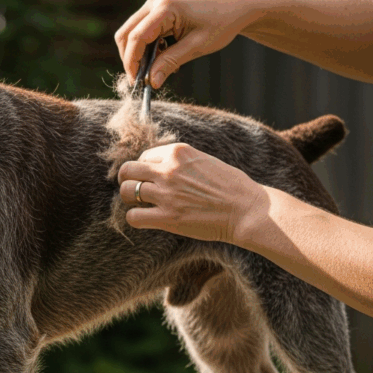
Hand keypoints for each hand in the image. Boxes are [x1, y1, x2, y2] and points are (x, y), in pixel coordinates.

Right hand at [114, 0, 256, 88]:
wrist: (236, 6)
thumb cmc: (221, 24)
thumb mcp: (196, 47)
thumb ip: (170, 62)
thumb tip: (151, 82)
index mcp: (165, 8)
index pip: (136, 38)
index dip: (132, 63)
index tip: (137, 83)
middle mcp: (155, 1)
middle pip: (126, 34)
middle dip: (130, 59)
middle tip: (142, 80)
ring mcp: (155, 2)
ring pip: (131, 33)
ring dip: (138, 54)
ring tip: (158, 69)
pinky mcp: (158, 7)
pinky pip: (142, 30)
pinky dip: (146, 47)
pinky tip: (163, 57)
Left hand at [117, 143, 267, 243]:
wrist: (247, 209)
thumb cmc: (231, 187)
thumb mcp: (204, 160)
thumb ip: (180, 161)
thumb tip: (159, 166)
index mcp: (178, 152)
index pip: (144, 155)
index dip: (144, 168)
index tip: (150, 178)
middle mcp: (168, 170)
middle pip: (128, 170)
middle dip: (128, 180)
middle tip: (136, 190)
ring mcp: (166, 194)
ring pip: (126, 191)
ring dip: (130, 199)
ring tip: (141, 205)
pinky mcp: (168, 217)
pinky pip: (133, 216)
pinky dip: (135, 218)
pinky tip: (146, 219)